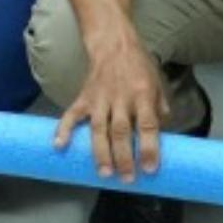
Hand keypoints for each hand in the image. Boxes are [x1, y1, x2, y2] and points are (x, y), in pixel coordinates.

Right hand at [53, 34, 171, 181]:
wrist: (114, 43)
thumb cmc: (139, 66)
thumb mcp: (158, 84)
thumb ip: (160, 110)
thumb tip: (162, 137)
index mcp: (143, 94)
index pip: (147, 125)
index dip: (148, 148)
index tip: (149, 169)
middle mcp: (121, 98)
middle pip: (121, 131)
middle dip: (123, 157)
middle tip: (127, 178)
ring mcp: (100, 98)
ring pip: (99, 128)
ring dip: (100, 152)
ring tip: (104, 173)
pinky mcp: (84, 97)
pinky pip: (72, 114)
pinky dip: (64, 130)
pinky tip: (59, 146)